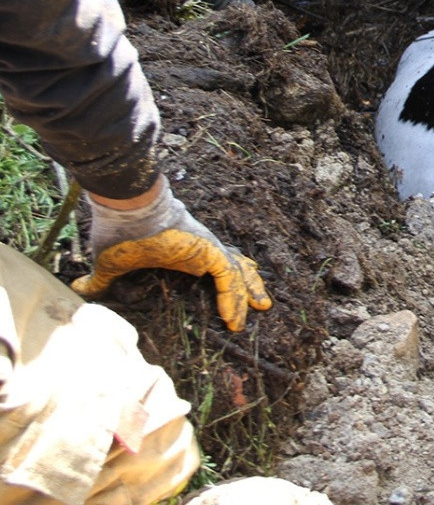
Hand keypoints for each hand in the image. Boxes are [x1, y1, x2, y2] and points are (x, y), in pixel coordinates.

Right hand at [74, 177, 271, 330]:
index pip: (216, 265)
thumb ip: (102, 280)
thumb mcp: (111, 263)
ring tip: (258, 311)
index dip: (227, 281)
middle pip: (235, 267)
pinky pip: (228, 276)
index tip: (234, 299)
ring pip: (238, 272)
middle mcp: (202, 248)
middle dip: (249, 286)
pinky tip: (234, 317)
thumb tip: (79, 289)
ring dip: (247, 294)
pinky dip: (233, 296)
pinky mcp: (208, 250)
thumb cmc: (119, 233)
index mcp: (186, 251)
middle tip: (260, 305)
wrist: (126, 210)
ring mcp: (207, 247)